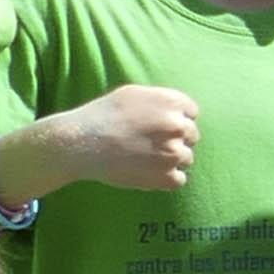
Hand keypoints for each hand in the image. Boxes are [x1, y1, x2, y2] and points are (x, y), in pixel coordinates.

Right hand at [36, 83, 201, 194]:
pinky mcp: (166, 177)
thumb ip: (161, 101)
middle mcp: (177, 126)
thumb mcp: (133, 94)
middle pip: (191, 136)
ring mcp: (174, 153)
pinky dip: (166, 179)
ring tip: (145, 158)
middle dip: (175, 139)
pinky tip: (148, 172)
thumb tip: (180, 111)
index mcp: (172, 102)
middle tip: (150, 143)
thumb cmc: (103, 115)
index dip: (175, 120)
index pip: (192, 113)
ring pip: (186, 158)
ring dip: (171, 160)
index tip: (159, 127)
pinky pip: (180, 180)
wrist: (81, 142)